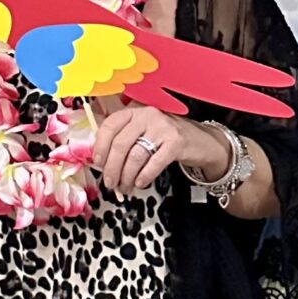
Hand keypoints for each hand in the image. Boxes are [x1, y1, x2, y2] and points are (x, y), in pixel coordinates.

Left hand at [91, 105, 227, 197]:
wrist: (200, 140)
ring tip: (125, 187)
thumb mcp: (142, 132)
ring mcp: (163, 127)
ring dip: (126, 176)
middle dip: (112, 168)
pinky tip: (140, 183)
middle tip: (110, 183)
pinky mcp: (176, 142)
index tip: (98, 163)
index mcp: (134, 111)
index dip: (100, 146)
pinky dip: (144, 176)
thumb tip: (100, 162)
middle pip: (120, 144)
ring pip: (135, 156)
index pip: (109, 126)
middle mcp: (147, 115)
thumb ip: (122, 139)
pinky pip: (154, 163)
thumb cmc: (164, 138)